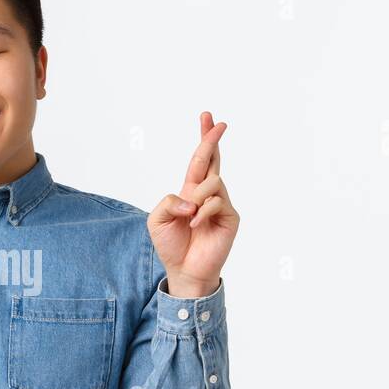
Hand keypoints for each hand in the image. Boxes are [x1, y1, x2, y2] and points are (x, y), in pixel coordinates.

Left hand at [147, 111, 239, 296]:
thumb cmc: (171, 246)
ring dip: (196, 197)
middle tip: (218, 122)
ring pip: (212, 182)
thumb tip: (191, 198)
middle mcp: (208, 194)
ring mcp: (221, 204)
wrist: (184, 271)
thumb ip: (168, 201)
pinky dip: (201, 213)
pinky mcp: (230, 217)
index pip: (200, 160)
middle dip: (212, 139)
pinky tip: (194, 226)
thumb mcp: (157, 219)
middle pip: (214, 159)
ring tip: (189, 217)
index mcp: (191, 191)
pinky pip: (217, 202)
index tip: (207, 117)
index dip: (204, 139)